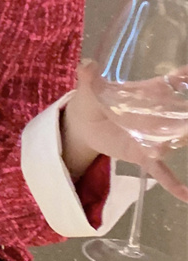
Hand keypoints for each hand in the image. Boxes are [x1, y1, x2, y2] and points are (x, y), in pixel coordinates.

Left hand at [63, 60, 187, 202]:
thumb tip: (86, 65)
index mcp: (147, 92)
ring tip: (179, 142)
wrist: (84, 123)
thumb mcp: (89, 87)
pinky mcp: (144, 154)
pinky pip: (161, 170)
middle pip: (181, 114)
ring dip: (180, 141)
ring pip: (174, 140)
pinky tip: (185, 196)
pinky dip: (173, 183)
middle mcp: (156, 114)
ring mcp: (152, 136)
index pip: (172, 84)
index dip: (184, 79)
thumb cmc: (93, 99)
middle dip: (187, 116)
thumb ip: (89, 77)